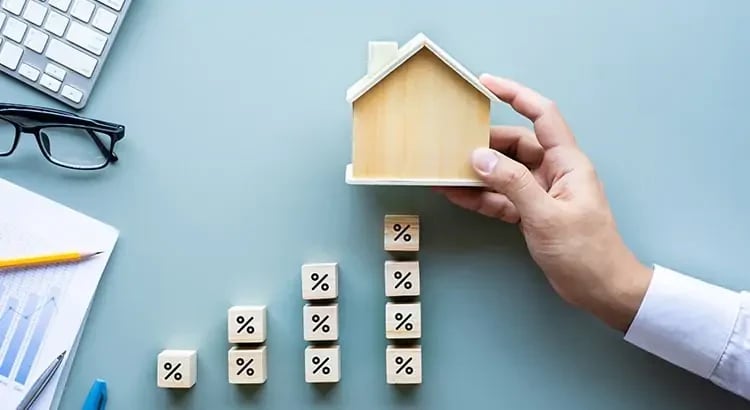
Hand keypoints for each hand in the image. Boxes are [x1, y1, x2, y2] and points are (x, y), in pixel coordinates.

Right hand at [437, 74, 652, 331]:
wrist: (602, 291)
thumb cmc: (585, 252)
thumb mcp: (546, 216)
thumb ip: (512, 184)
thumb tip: (479, 157)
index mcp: (567, 163)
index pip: (541, 116)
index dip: (516, 95)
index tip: (486, 83)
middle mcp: (554, 172)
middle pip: (516, 145)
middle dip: (485, 141)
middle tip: (452, 140)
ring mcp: (541, 194)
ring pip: (504, 173)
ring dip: (478, 172)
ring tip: (445, 169)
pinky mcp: (531, 214)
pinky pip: (501, 198)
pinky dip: (480, 196)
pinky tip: (456, 194)